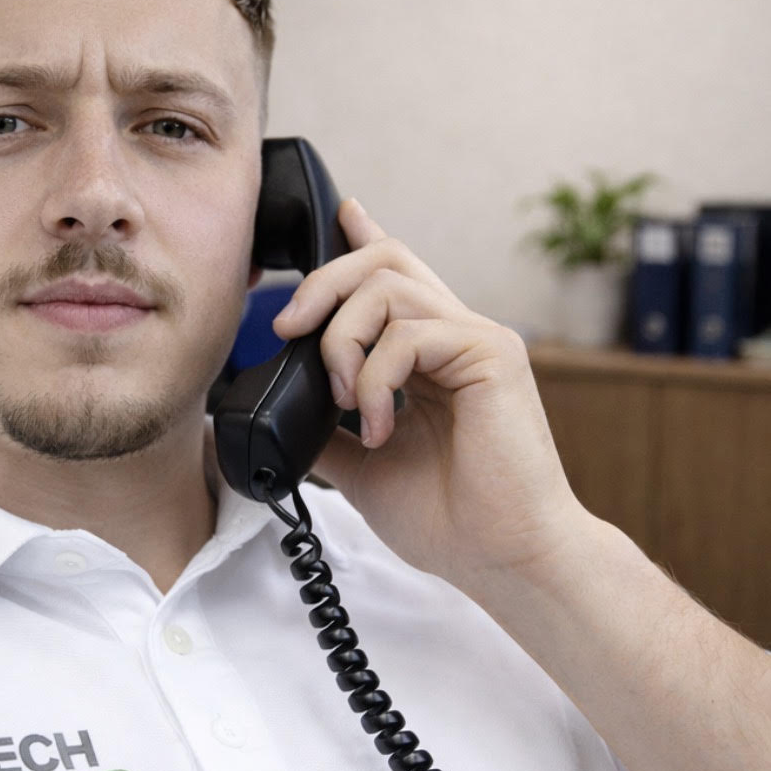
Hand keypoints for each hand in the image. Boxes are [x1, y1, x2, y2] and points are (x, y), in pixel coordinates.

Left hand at [272, 197, 590, 597]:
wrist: (500, 558)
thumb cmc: (449, 518)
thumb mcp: (362, 465)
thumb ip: (325, 429)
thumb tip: (271, 415)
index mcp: (429, 356)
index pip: (396, 277)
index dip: (364, 237)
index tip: (341, 212)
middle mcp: (455, 337)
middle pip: (384, 260)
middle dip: (322, 282)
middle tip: (288, 328)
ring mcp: (477, 341)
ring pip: (389, 286)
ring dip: (342, 340)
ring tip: (343, 402)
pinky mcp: (493, 355)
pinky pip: (410, 333)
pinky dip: (375, 379)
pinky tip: (377, 427)